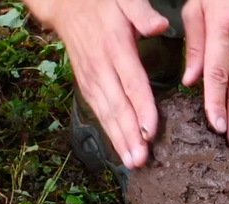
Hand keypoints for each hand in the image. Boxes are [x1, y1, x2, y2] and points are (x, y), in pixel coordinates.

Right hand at [25, 0, 170, 168]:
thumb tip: (161, 26)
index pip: (132, 83)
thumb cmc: (103, 2)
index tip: (150, 131)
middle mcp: (101, 66)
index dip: (141, 109)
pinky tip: (119, 147)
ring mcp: (91, 77)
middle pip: (117, 106)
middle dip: (129, 135)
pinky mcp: (85, 83)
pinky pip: (98, 111)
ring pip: (106, 113)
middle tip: (140, 159)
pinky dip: (109, 131)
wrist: (67, 5)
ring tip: (132, 162)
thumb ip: (143, 14)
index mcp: (115, 46)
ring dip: (119, 140)